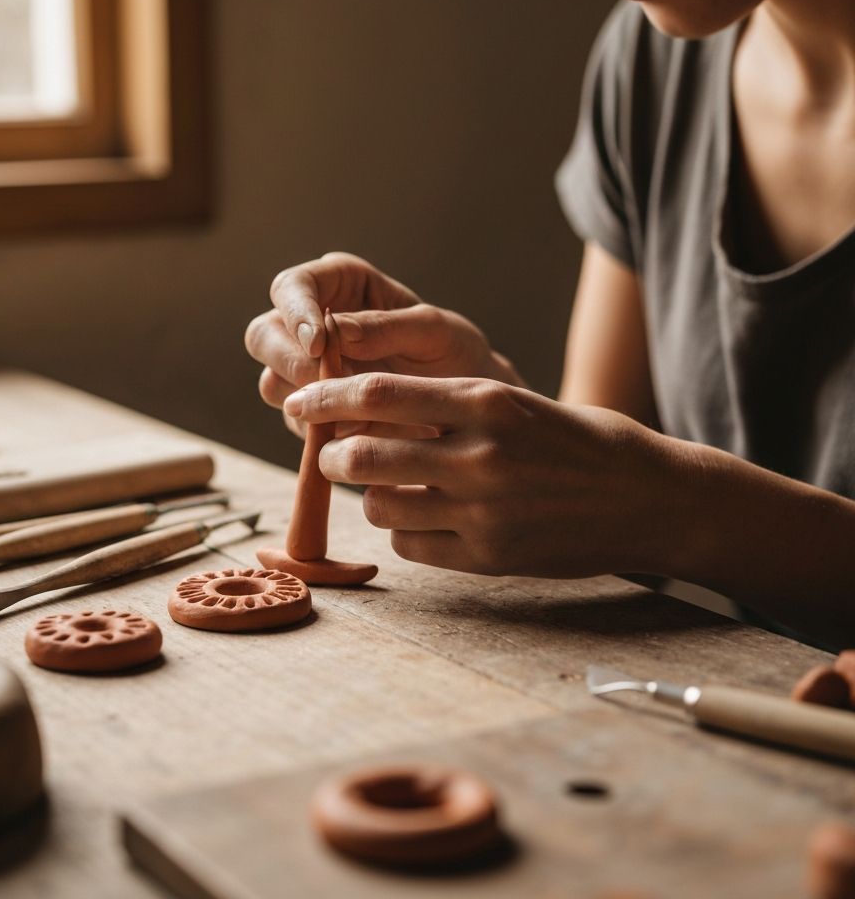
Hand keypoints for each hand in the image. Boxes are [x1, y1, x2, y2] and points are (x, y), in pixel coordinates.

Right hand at [245, 252, 521, 436]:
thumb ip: (385, 327)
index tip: (319, 343)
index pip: (292, 287)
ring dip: (306, 400)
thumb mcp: (433, 331)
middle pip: (263, 335)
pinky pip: (296, 421)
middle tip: (330, 384)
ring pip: (271, 382)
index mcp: (339, 284)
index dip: (296, 312)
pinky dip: (321, 428)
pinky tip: (361, 433)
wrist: (464, 406)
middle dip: (289, 361)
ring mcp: (305, 370)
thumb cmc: (453, 353)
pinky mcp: (311, 411)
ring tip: (358, 413)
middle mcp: (311, 324)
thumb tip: (336, 330)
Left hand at [283, 372, 676, 577]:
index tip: (301, 401)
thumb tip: (369, 411)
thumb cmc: (582, 442)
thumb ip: (449, 408)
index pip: (378, 393)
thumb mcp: (519, 404)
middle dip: (332, 455)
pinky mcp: (490, 557)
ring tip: (392, 489)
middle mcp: (480, 455)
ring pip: (380, 506)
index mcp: (487, 403)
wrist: (650, 500)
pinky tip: (429, 522)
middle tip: (330, 454)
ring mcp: (485, 511)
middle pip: (363, 453)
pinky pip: (412, 546)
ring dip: (373, 497)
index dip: (326, 396)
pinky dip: (407, 533)